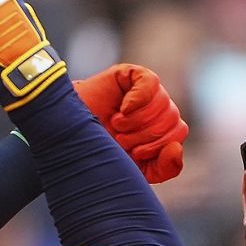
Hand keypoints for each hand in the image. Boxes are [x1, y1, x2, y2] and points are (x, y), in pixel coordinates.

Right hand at [75, 65, 187, 183]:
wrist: (68, 137)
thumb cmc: (101, 152)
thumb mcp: (136, 170)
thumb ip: (164, 168)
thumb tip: (177, 147)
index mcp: (160, 128)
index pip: (177, 134)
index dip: (157, 146)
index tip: (134, 153)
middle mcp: (156, 108)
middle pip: (172, 119)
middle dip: (145, 136)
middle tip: (120, 139)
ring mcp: (145, 91)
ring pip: (163, 103)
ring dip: (137, 121)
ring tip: (116, 125)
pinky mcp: (131, 75)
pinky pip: (151, 83)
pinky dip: (139, 99)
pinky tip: (124, 109)